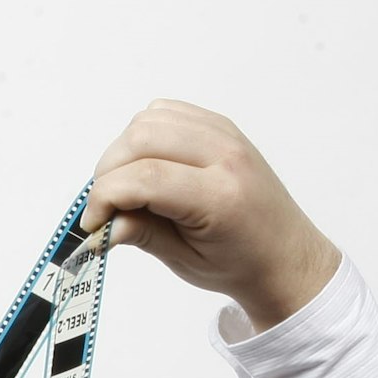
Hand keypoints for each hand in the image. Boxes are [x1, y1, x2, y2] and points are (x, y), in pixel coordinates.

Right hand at [85, 101, 343, 334]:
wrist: (285, 255)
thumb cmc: (238, 264)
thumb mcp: (184, 260)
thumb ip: (140, 234)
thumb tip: (100, 223)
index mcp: (220, 198)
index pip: (144, 178)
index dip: (104, 197)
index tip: (91, 224)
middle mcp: (226, 156)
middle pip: (142, 139)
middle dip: (108, 173)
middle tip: (104, 207)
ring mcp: (226, 135)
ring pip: (150, 120)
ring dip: (123, 152)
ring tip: (123, 187)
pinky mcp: (221, 127)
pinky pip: (167, 112)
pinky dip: (144, 135)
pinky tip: (144, 166)